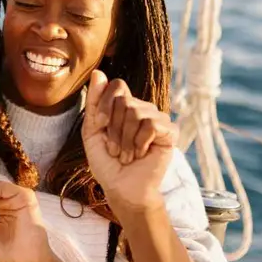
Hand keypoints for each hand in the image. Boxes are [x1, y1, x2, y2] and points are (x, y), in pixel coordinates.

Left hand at [81, 70, 176, 211]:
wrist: (122, 189)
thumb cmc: (107, 163)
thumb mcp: (92, 131)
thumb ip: (94, 102)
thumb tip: (98, 72)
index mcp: (125, 106)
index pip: (117, 86)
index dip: (105, 104)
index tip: (100, 125)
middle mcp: (143, 109)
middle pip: (124, 100)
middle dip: (114, 129)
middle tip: (116, 150)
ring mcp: (157, 119)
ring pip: (136, 112)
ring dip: (125, 140)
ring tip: (127, 155)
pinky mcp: (169, 132)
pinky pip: (150, 124)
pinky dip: (140, 142)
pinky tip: (141, 154)